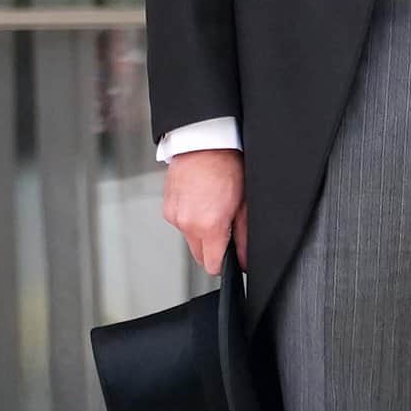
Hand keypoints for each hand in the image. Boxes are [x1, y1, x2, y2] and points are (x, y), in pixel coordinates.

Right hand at [163, 147, 246, 274]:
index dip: (224, 264)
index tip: (230, 256)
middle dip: (212, 248)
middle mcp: (187, 224)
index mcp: (208, 225)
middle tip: (224, 227)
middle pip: (199, 256)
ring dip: (200, 232)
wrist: (203, 144)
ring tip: (211, 208)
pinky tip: (199, 201)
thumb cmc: (225, 166)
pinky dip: (190, 219)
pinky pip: (180, 224)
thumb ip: (243, 236)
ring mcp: (174, 216)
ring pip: (189, 239)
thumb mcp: (243, 204)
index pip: (212, 266)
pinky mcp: (167, 208)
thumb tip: (243, 257)